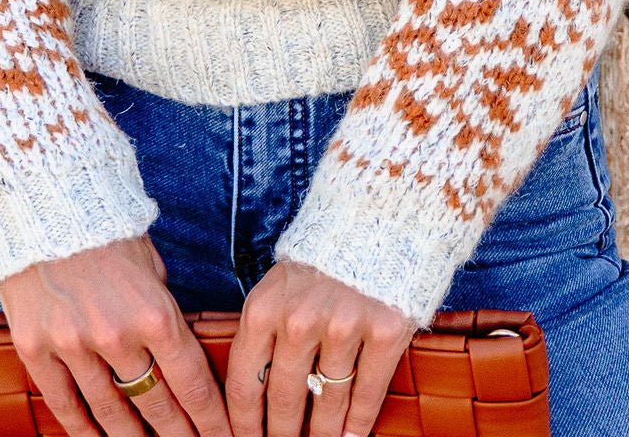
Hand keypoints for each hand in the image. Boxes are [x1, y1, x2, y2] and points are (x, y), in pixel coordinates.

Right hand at [0, 233, 234, 436]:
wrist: (47, 203)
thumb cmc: (107, 231)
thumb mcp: (152, 267)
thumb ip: (163, 310)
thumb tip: (177, 349)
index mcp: (155, 313)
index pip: (191, 383)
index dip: (211, 419)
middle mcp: (117, 336)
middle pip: (155, 407)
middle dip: (179, 436)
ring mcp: (73, 346)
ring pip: (109, 414)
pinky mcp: (36, 349)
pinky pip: (64, 404)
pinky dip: (83, 430)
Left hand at [225, 260, 415, 436]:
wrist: (381, 214)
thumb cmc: (324, 255)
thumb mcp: (280, 283)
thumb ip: (266, 329)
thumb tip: (254, 391)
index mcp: (264, 308)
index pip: (245, 385)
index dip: (243, 426)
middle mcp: (299, 321)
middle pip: (284, 402)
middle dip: (280, 436)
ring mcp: (344, 327)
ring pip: (327, 403)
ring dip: (321, 436)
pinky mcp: (385, 330)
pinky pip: (368, 394)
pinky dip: (359, 424)